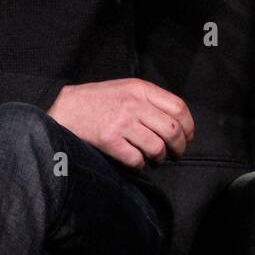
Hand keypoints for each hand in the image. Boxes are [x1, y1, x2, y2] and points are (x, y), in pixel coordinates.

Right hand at [47, 78, 194, 168]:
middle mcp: (133, 104)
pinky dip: (141, 165)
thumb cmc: (99, 100)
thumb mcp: (127, 89)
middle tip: (178, 154)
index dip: (189, 126)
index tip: (188, 136)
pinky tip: (137, 162)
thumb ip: (150, 99)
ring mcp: (121, 123)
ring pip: (157, 148)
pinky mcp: (109, 140)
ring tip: (157, 159)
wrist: (66, 108)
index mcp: (141, 89)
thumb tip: (178, 122)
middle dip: (180, 146)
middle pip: (172, 130)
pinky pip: (136, 160)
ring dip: (161, 158)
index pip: (178, 107)